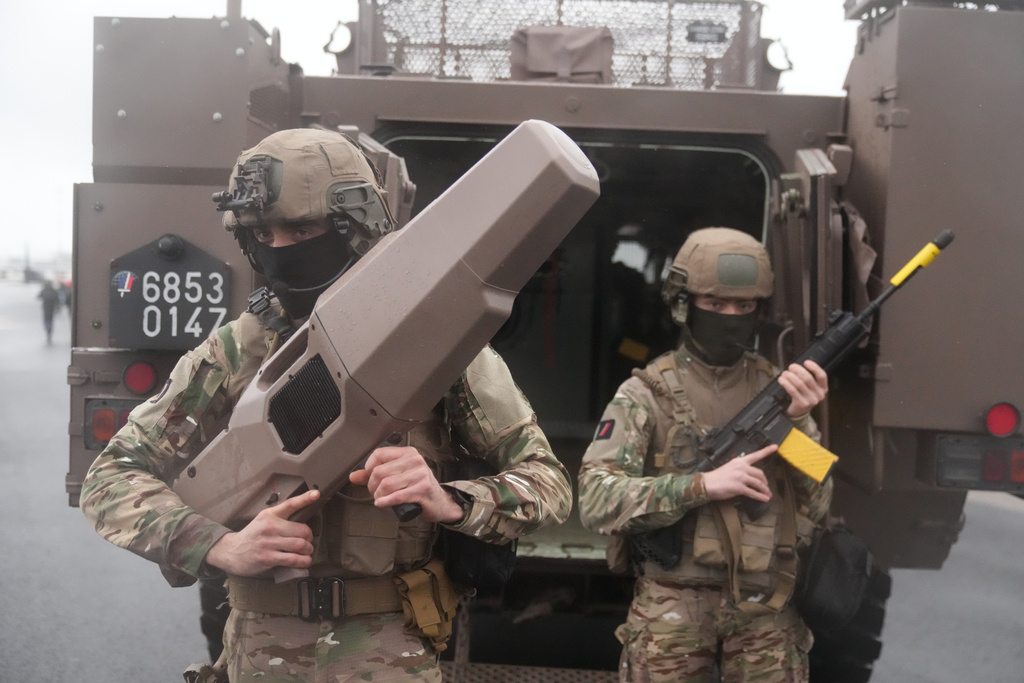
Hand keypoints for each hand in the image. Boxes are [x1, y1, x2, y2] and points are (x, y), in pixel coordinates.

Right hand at [204, 489, 318, 576]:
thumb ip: (280, 516)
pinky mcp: (268, 558)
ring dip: (308, 550)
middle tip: (308, 541)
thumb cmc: (252, 535)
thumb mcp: (263, 519)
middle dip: (310, 538)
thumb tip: (302, 515)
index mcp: (269, 515)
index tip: (316, 494)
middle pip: (302, 530)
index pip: (290, 504)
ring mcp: (269, 543)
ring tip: (307, 552)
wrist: (231, 551)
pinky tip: (304, 561)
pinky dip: (303, 561)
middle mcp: (270, 527)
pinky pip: (293, 559)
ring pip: (300, 545)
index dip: (305, 498)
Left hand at [349, 446, 464, 522]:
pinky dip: (385, 501)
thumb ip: (375, 475)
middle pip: (380, 471)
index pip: (379, 454)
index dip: (368, 468)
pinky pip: (396, 496)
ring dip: (378, 496)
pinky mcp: (422, 489)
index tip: (369, 478)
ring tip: (381, 499)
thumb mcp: (398, 476)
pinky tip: (382, 503)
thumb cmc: (418, 488)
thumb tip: (353, 476)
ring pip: (386, 484)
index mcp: (408, 453)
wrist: (440, 502)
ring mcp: (420, 474)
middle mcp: (415, 460)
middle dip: (372, 486)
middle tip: (376, 493)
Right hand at [702, 444, 775, 501]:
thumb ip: (740, 469)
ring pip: (758, 483)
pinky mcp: (739, 487)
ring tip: (767, 495)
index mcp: (739, 461)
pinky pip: (753, 492)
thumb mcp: (729, 467)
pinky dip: (760, 497)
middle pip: (760, 473)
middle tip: (766, 487)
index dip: (766, 451)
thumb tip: (750, 476)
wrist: (707, 484)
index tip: (775, 447)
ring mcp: (740, 477)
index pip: (755, 455)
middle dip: (765, 482)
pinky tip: (764, 499)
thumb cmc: (716, 477)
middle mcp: (741, 467)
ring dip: (765, 490)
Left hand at [779, 359, 827, 416]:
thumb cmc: (803, 396)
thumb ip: (808, 378)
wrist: (799, 412)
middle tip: (791, 367)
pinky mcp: (802, 404)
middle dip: (798, 370)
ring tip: (784, 373)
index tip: (806, 362)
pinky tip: (781, 380)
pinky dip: (786, 383)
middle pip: (808, 378)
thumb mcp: (810, 388)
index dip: (814, 367)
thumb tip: (797, 366)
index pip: (822, 376)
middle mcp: (819, 394)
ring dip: (790, 376)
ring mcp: (811, 400)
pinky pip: (792, 390)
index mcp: (823, 388)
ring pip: (799, 384)